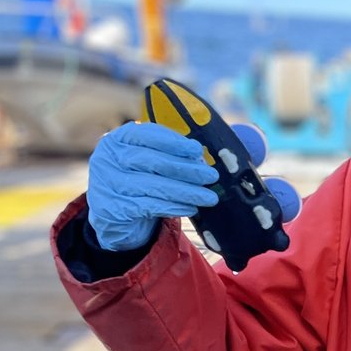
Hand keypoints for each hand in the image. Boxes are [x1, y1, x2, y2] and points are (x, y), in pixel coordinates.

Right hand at [86, 119, 300, 251]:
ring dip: (185, 191)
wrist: (114, 217)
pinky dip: (172, 206)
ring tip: (210, 197)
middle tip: (212, 176)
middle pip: (151, 160)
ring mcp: (107, 183)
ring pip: (152, 185)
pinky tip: (191, 207)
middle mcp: (108, 158)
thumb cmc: (144, 182)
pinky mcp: (112, 208)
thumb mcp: (155, 164)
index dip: (173, 141)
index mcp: (119, 139)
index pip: (146, 133)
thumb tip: (243, 139)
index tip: (197, 150)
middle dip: (185, 169)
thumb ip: (181, 153)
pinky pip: (147, 205)